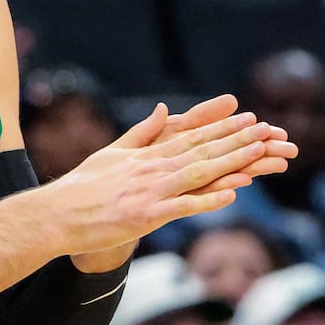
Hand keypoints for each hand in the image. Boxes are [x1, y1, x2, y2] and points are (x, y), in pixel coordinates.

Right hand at [52, 98, 297, 260]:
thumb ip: (141, 133)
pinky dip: (208, 200)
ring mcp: (150, 192)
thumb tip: (161, 109)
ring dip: (232, 163)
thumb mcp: (111, 152)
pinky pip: (183, 206)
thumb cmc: (81, 188)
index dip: (222, 128)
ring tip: (260, 153)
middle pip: (201, 152)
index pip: (190, 138)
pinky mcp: (146, 216)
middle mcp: (151, 169)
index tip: (247, 118)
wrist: (57, 214)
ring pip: (199, 174)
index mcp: (145, 156)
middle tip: (267, 129)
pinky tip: (232, 194)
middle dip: (237, 140)